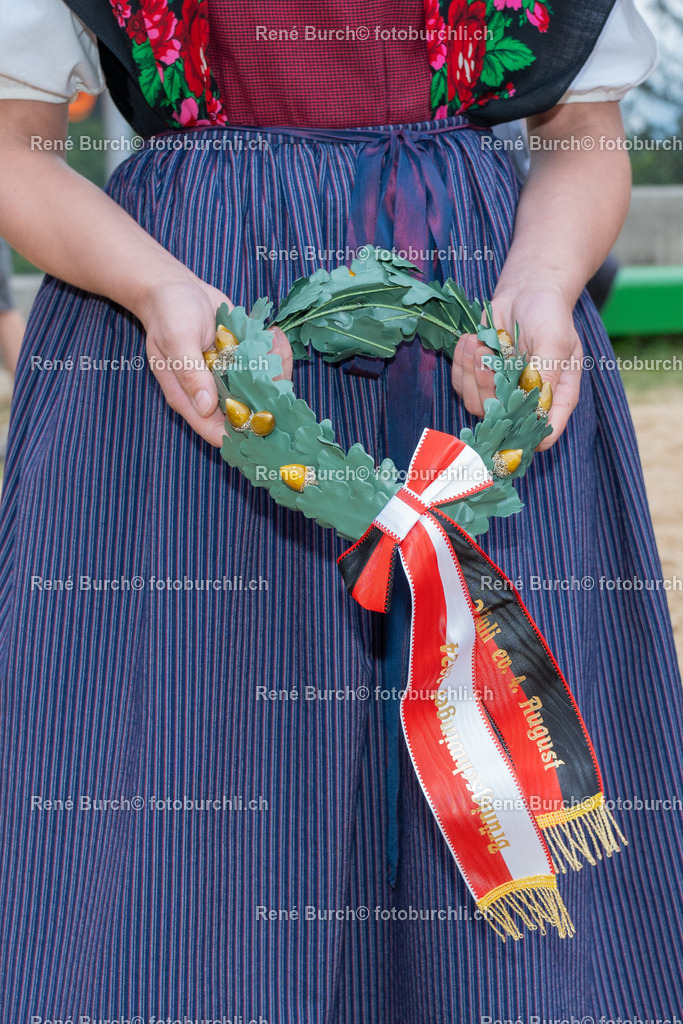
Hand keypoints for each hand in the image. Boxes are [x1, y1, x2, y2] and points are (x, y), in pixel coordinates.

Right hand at [138, 275, 292, 446]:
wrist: (176, 288)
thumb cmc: (168, 313)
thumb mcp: (176, 339)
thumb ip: (190, 372)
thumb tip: (205, 406)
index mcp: (190, 399)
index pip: (218, 432)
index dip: (242, 434)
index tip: (264, 421)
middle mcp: (214, 394)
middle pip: (249, 414)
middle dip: (269, 398)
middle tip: (276, 368)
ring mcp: (231, 379)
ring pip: (264, 390)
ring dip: (276, 369)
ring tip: (273, 339)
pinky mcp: (244, 361)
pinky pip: (268, 366)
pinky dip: (276, 352)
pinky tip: (273, 332)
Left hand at [451, 286, 582, 450]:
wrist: (527, 292)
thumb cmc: (549, 315)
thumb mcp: (554, 340)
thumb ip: (548, 373)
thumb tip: (540, 408)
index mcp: (556, 395)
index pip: (546, 431)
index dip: (529, 436)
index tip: (509, 417)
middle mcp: (527, 399)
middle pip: (502, 419)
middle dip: (488, 388)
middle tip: (486, 356)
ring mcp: (502, 390)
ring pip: (477, 404)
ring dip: (471, 375)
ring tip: (478, 345)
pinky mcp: (480, 379)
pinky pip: (461, 386)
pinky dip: (461, 364)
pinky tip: (470, 341)